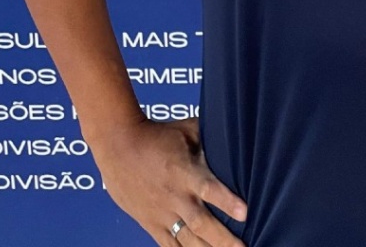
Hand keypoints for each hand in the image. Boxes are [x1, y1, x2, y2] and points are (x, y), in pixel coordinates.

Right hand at [87, 116, 246, 246]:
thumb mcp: (187, 130)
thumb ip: (210, 139)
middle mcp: (175, 197)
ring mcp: (162, 213)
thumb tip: (234, 136)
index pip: (209, 189)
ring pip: (187, 240)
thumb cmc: (157, 135)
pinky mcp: (150, 223)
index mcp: (185, 172)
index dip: (227, 202)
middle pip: (202, 223)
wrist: (120, 146)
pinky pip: (169, 245)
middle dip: (224, 239)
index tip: (245, 213)